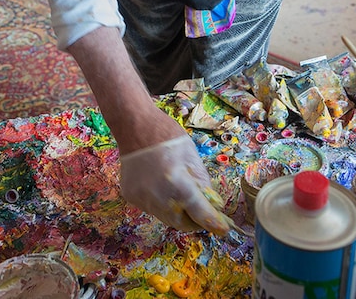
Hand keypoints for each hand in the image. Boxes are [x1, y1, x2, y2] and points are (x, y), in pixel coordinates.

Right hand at [64, 27, 229, 233]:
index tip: (224, 229)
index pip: (201, 214)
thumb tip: (212, 204)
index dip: (214, 223)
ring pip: (166, 218)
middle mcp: (158, 197)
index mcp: (178, 184)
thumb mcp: (192, 157)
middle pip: (182, 223)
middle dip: (195, 221)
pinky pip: (152, 208)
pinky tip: (160, 185)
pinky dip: (161, 203)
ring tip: (179, 193)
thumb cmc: (167, 136)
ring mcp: (142, 199)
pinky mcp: (131, 197)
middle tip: (203, 212)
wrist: (134, 126)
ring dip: (178, 212)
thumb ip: (203, 184)